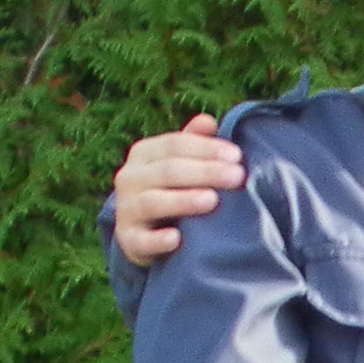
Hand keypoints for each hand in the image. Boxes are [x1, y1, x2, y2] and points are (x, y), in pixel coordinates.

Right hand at [110, 114, 244, 267]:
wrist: (141, 232)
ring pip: (154, 202)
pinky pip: (142, 240)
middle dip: (205, 172)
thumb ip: (193, 143)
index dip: (206, 148)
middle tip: (237, 177)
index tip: (237, 156)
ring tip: (212, 200)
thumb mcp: (178, 164)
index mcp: (143, 153)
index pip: (175, 144)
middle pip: (168, 170)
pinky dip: (157, 240)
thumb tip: (209, 121)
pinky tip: (177, 239)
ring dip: (183, 200)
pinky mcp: (128, 240)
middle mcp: (130, 178)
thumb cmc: (169, 190)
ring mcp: (127, 209)